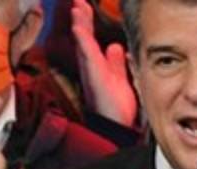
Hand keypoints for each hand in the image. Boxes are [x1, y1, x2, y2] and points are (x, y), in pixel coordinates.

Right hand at [71, 0, 136, 125]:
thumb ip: (116, 63)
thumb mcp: (118, 78)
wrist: (116, 128)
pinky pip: (87, 57)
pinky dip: (83, 42)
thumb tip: (115, 47)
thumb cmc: (116, 108)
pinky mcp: (94, 78)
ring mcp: (91, 72)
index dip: (87, 22)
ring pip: (83, 44)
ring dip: (80, 25)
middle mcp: (90, 68)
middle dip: (81, 18)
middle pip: (83, 38)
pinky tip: (79, 29)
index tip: (84, 5)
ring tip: (78, 8)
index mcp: (96, 66)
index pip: (90, 39)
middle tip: (78, 1)